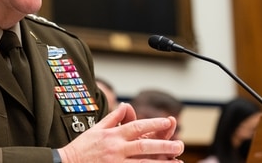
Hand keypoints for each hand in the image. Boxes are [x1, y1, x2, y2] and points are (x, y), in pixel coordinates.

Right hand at [58, 103, 183, 162]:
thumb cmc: (82, 146)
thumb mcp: (96, 128)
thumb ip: (113, 117)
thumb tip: (126, 105)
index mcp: (112, 134)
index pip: (136, 126)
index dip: (153, 123)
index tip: (167, 122)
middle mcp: (115, 148)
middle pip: (143, 145)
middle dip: (163, 145)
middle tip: (179, 145)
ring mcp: (115, 162)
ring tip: (177, 162)